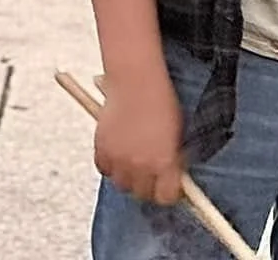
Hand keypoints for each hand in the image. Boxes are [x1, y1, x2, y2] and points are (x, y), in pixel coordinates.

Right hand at [94, 67, 186, 205]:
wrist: (136, 81)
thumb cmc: (161, 103)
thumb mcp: (176, 136)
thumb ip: (173, 160)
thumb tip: (172, 177)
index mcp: (164, 164)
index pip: (165, 197)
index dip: (167, 193)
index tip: (168, 187)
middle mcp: (141, 165)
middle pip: (142, 194)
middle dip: (147, 187)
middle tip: (150, 176)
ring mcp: (119, 157)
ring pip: (121, 184)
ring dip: (127, 178)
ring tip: (132, 165)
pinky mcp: (101, 147)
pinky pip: (103, 168)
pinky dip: (110, 165)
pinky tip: (117, 154)